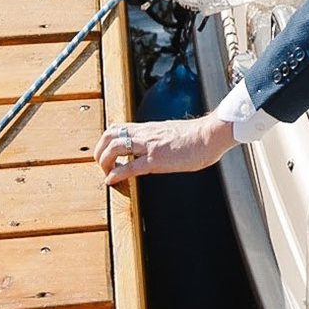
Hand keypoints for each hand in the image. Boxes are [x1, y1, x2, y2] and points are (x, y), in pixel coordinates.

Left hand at [94, 113, 236, 186]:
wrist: (209, 135)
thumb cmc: (196, 136)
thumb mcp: (170, 133)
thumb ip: (158, 138)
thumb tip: (154, 146)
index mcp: (148, 128)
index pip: (117, 127)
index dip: (106, 140)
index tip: (106, 154)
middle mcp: (145, 134)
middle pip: (110, 135)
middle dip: (100, 151)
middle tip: (103, 165)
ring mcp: (149, 146)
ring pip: (115, 147)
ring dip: (105, 162)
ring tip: (107, 174)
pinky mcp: (156, 160)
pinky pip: (130, 167)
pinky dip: (116, 174)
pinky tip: (112, 181)